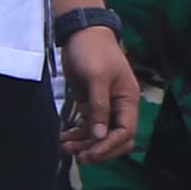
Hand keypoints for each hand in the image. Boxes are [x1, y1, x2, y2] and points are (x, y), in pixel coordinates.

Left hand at [58, 26, 138, 165]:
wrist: (81, 32)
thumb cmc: (93, 51)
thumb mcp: (97, 77)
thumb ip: (99, 107)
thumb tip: (100, 135)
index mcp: (127, 101)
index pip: (126, 132)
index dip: (110, 146)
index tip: (91, 154)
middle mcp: (118, 107)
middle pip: (116, 139)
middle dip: (99, 149)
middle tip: (79, 157)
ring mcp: (103, 107)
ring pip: (99, 135)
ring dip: (84, 144)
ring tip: (64, 147)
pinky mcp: (89, 104)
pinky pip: (86, 126)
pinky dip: (76, 135)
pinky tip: (63, 138)